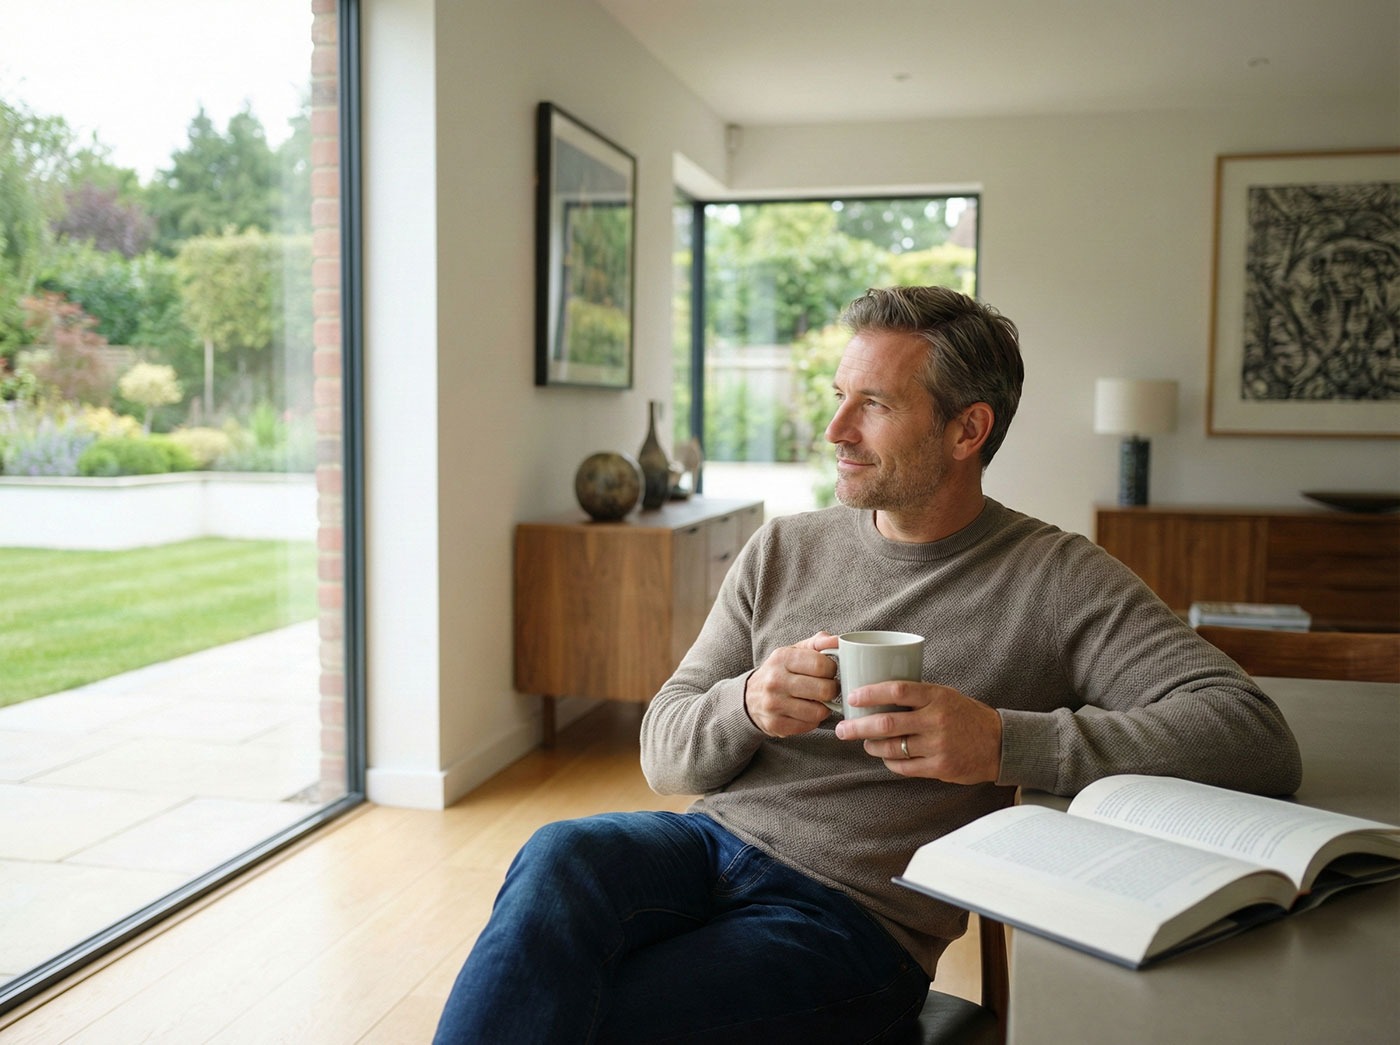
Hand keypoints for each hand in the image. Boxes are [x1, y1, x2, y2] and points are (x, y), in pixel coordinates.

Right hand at [744, 631, 839, 737]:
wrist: (750, 697)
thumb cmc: (780, 672)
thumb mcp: (795, 651)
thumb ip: (818, 643)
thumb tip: (837, 640)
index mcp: (781, 658)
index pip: (821, 665)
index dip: (832, 669)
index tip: (828, 671)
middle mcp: (775, 681)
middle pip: (824, 690)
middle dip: (832, 689)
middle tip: (827, 688)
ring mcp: (774, 704)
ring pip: (819, 711)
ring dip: (824, 707)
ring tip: (817, 700)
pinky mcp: (776, 724)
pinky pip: (810, 725)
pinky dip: (813, 719)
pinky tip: (806, 711)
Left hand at [833, 682, 1001, 783]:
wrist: (998, 743)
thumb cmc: (965, 715)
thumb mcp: (945, 695)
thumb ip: (917, 695)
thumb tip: (877, 693)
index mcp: (936, 697)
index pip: (897, 690)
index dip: (870, 693)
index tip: (852, 697)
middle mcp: (935, 720)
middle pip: (886, 723)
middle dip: (858, 727)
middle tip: (842, 729)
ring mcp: (937, 746)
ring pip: (892, 747)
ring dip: (872, 746)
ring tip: (864, 743)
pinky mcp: (939, 768)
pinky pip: (904, 767)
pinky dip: (889, 762)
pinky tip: (884, 757)